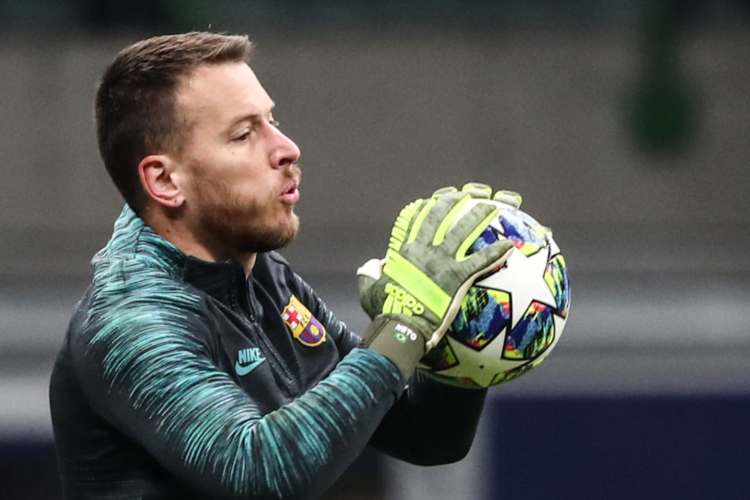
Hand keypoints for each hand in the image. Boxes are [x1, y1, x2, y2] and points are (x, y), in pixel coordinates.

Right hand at [359, 185, 515, 377]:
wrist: (402, 325)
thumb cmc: (385, 311)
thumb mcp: (369, 290)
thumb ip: (369, 274)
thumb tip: (370, 266)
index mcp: (405, 251)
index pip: (415, 222)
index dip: (425, 208)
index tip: (432, 199)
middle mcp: (425, 250)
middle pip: (441, 218)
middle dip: (451, 203)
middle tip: (462, 195)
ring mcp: (443, 261)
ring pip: (463, 231)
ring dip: (477, 216)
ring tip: (491, 206)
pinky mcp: (458, 277)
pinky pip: (481, 261)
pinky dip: (496, 252)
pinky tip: (510, 245)